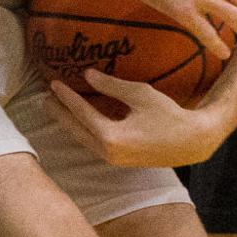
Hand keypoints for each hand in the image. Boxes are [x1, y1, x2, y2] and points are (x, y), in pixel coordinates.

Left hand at [51, 70, 223, 168]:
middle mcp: (107, 152)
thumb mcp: (140, 95)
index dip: (66, 97)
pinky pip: (93, 144)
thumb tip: (87, 75)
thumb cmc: (169, 116)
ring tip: (57, 109)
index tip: (53, 83)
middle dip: (59, 114)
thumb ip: (111, 86)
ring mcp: (113, 159)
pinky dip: (83, 131)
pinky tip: (79, 122)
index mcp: (110, 137)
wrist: (192, 142)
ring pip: (83, 140)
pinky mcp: (120, 161)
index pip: (81, 113)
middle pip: (75, 130)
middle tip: (44, 99)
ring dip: (69, 123)